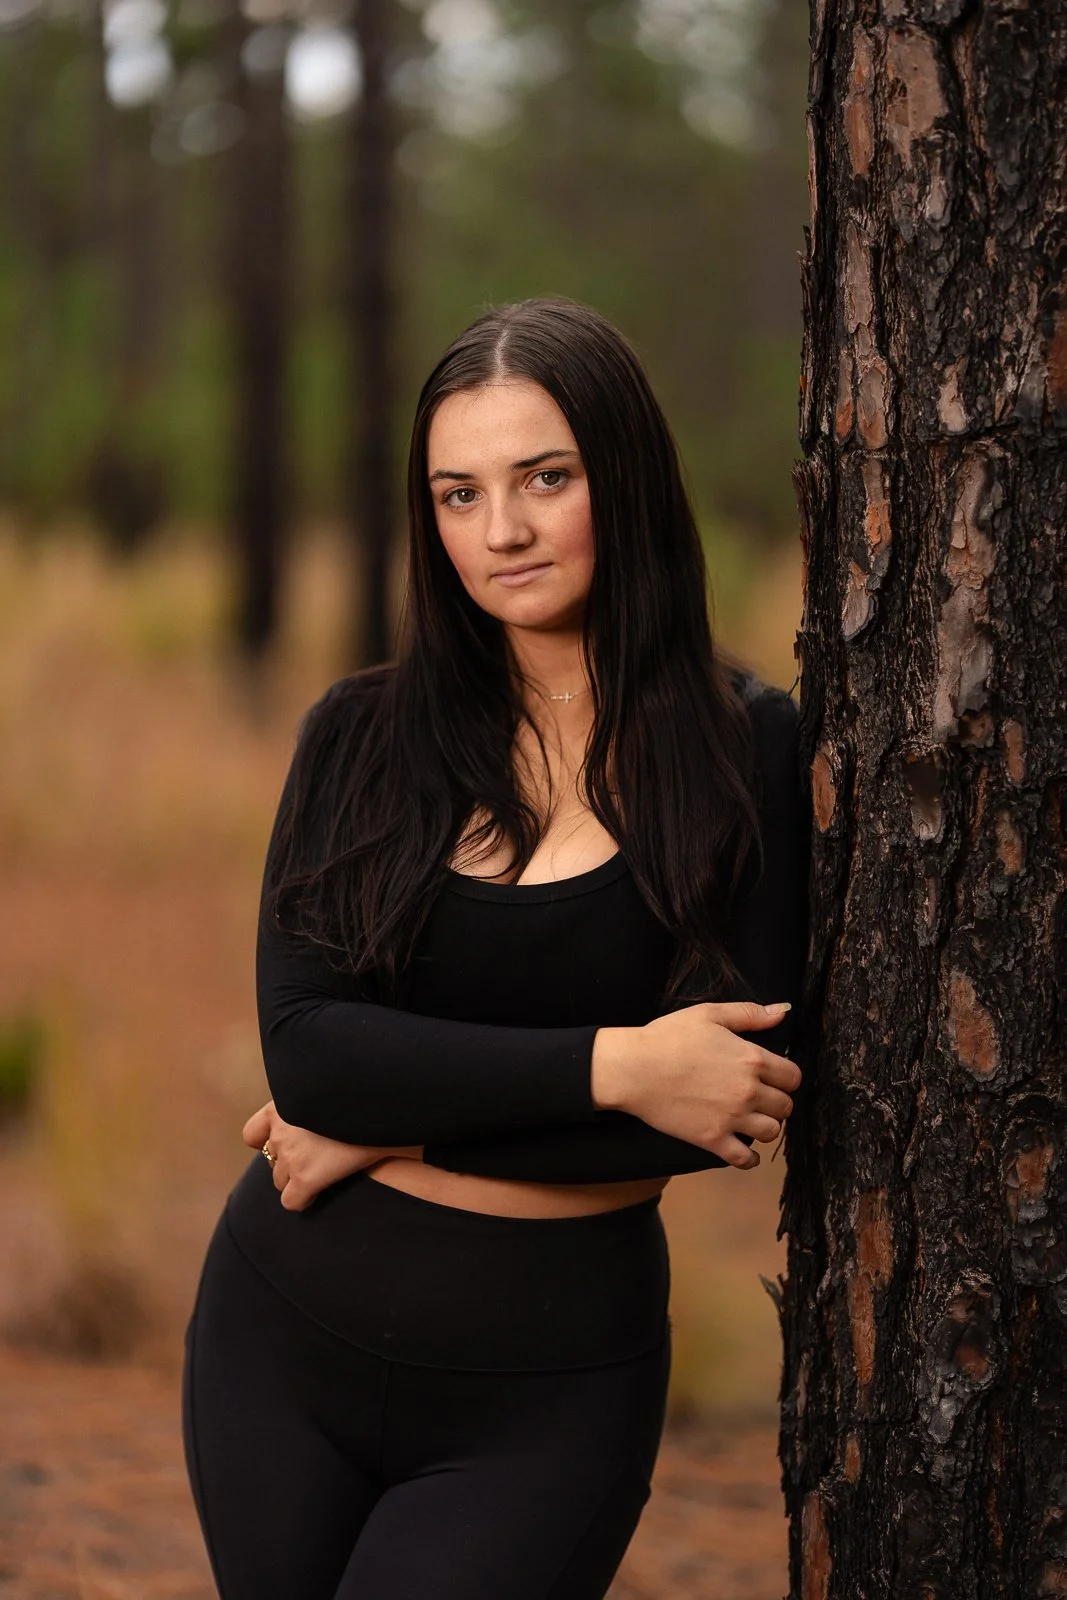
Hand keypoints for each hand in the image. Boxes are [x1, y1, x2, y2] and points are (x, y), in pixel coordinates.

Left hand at [241, 1100, 421, 1211]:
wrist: (380, 1105)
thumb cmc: (360, 1095)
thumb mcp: (324, 1090)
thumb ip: (308, 1104)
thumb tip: (310, 1115)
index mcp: (280, 1107)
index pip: (252, 1134)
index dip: (268, 1142)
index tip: (289, 1143)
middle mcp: (280, 1131)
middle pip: (272, 1160)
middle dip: (290, 1161)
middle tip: (318, 1156)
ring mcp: (291, 1156)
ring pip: (280, 1181)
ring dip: (297, 1178)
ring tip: (323, 1171)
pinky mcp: (305, 1178)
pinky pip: (291, 1201)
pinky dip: (303, 1199)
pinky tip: (320, 1191)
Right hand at [590, 1001, 801, 1170]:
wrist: (634, 1068)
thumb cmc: (668, 1037)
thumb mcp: (709, 1014)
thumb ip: (749, 1014)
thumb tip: (782, 1011)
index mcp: (752, 1058)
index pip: (792, 1077)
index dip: (785, 1077)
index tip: (772, 1077)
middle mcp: (747, 1090)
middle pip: (785, 1106)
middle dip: (776, 1101)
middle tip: (760, 1098)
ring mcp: (731, 1117)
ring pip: (771, 1132)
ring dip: (765, 1126)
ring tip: (751, 1120)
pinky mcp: (712, 1139)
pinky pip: (745, 1159)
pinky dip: (749, 1159)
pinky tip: (743, 1149)